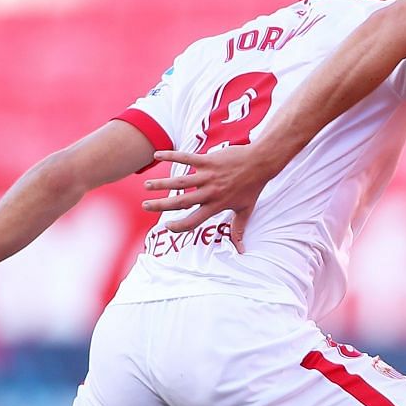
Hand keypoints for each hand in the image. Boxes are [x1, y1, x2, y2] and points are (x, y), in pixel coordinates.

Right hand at [140, 146, 267, 243]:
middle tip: (145, 206)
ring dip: (161, 184)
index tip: (167, 227)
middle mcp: (209, 193)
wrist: (260, 162)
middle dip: (161, 205)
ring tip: (146, 186)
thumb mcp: (246, 210)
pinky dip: (170, 156)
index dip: (179, 226)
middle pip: (180, 202)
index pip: (193, 221)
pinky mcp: (207, 160)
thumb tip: (241, 249)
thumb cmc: (252, 187)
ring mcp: (207, 176)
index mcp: (216, 206)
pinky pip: (185, 158)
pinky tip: (156, 155)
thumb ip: (238, 229)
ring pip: (179, 181)